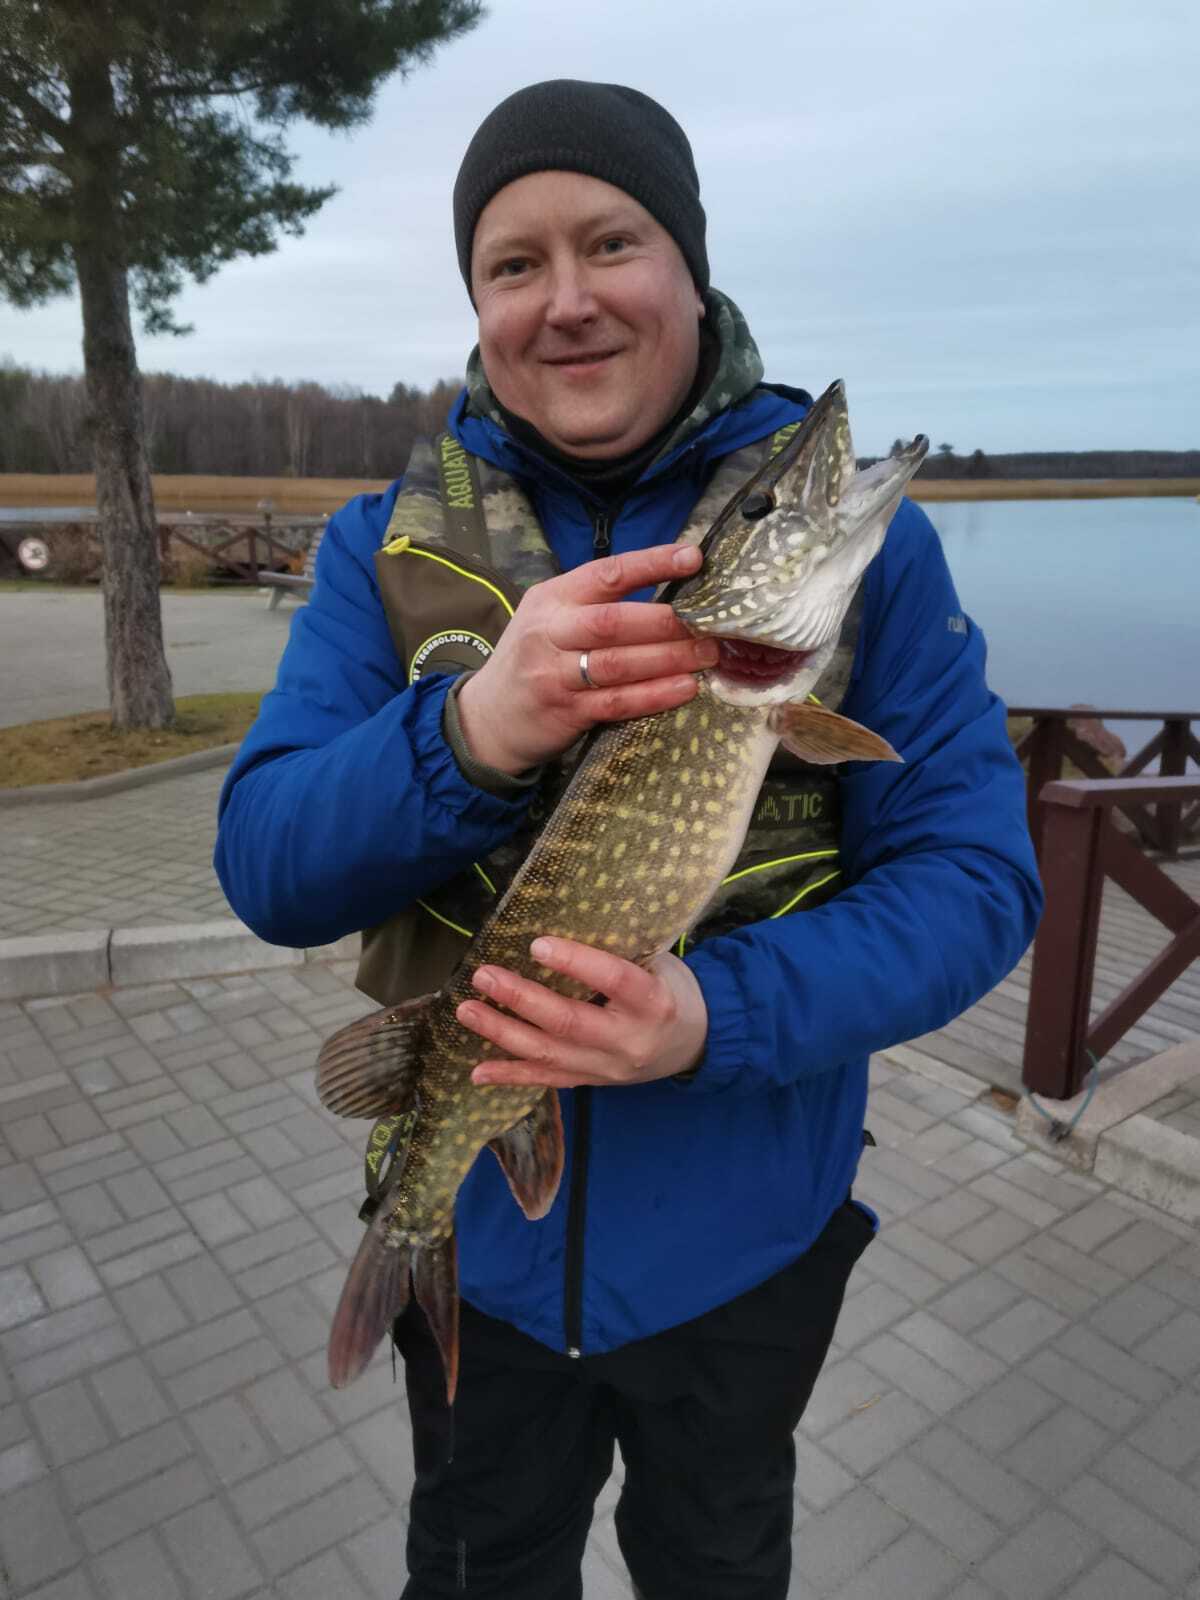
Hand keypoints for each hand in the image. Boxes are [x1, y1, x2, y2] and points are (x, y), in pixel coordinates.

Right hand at [455, 544, 716, 774]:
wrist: (488, 718)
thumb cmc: (533, 660)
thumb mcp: (549, 618)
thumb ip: (595, 603)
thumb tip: (669, 586)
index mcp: (551, 599)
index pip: (605, 573)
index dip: (650, 564)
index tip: (691, 558)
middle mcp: (549, 633)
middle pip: (613, 622)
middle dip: (667, 621)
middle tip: (709, 623)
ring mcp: (555, 675)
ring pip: (619, 664)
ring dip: (669, 659)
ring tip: (708, 654)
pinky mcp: (566, 712)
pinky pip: (618, 702)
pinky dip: (655, 695)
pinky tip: (685, 688)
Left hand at [456, 937, 707, 1088]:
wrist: (694, 1044)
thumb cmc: (670, 988)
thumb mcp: (659, 963)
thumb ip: (619, 950)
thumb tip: (561, 916)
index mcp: (653, 1003)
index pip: (614, 980)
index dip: (576, 962)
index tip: (537, 943)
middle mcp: (629, 1041)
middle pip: (569, 1022)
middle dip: (521, 999)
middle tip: (484, 975)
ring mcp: (608, 1069)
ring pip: (549, 1054)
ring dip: (502, 1032)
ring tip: (466, 1010)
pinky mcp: (592, 1083)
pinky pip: (546, 1081)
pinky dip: (509, 1076)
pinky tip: (476, 1070)